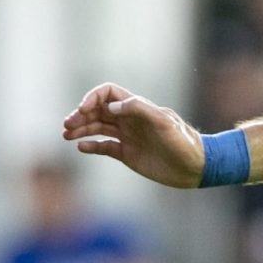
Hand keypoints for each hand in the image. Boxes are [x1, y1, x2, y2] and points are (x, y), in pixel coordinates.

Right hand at [61, 84, 206, 188]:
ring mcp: (127, 137)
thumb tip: (111, 107)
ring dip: (80, 129)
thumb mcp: (165, 123)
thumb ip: (140, 109)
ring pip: (97, 128)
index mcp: (138, 108)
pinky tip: (81, 147)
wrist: (196, 167)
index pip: (108, 94)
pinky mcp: (127, 154)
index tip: (83, 109)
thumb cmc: (184, 142)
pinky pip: (104, 147)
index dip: (93, 98)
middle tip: (67, 125)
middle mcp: (130, 120)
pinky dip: (91, 146)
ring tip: (66, 135)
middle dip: (80, 115)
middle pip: (97, 110)